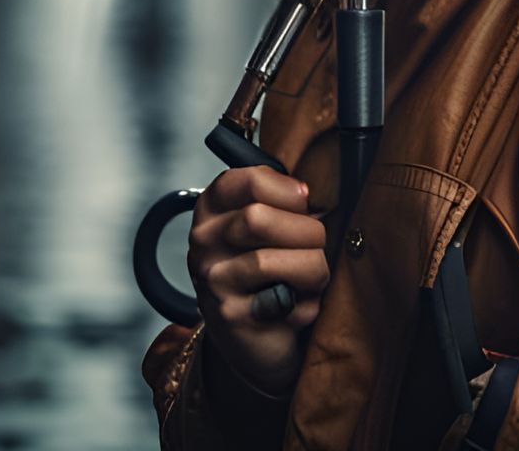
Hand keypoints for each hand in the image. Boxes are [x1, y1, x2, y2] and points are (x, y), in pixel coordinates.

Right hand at [187, 164, 328, 395]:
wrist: (254, 337)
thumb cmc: (270, 271)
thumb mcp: (269, 226)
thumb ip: (282, 203)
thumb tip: (306, 195)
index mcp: (212, 208)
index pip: (248, 180)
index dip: (287, 189)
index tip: (303, 201)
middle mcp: (203, 241)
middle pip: (258, 218)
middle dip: (306, 232)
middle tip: (315, 247)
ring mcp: (211, 280)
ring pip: (269, 260)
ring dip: (312, 269)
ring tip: (311, 279)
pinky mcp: (229, 316)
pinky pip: (283, 299)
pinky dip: (306, 303)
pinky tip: (297, 305)